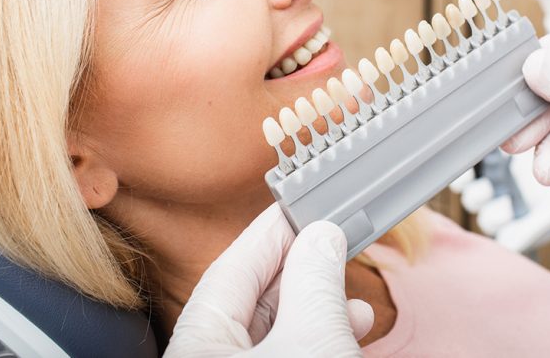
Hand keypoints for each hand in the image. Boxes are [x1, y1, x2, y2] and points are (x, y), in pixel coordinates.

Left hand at [164, 203, 373, 356]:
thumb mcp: (313, 337)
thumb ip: (314, 279)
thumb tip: (320, 236)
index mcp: (196, 343)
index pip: (233, 266)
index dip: (274, 230)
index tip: (305, 206)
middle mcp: (206, 357)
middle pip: (252, 296)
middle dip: (302, 269)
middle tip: (335, 244)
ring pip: (272, 329)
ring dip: (316, 305)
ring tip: (352, 300)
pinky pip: (284, 351)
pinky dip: (315, 336)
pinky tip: (349, 328)